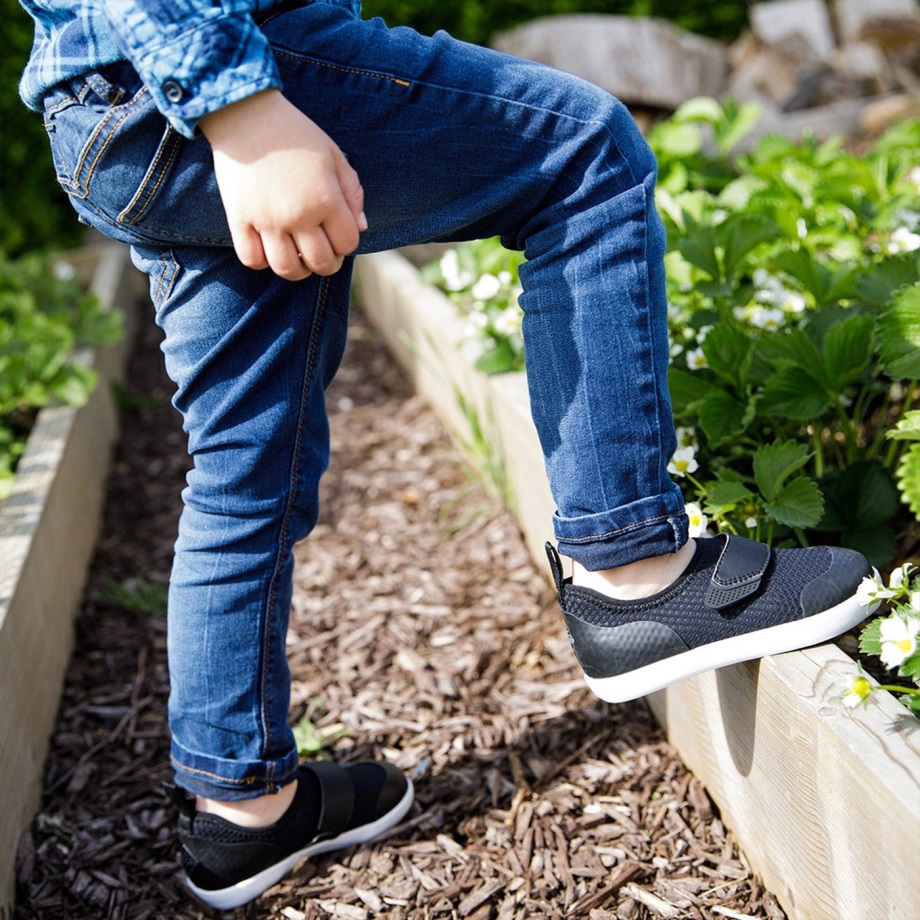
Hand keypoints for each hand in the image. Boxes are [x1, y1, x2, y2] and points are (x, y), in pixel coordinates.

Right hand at [200, 89, 365, 280]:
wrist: (246, 114)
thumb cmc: (295, 134)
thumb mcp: (334, 156)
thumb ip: (352, 193)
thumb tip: (361, 228)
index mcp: (326, 199)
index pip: (347, 244)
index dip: (347, 244)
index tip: (338, 234)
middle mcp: (298, 215)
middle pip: (321, 264)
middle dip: (328, 263)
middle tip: (321, 250)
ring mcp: (267, 220)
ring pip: (287, 270)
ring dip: (298, 269)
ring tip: (297, 254)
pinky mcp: (239, 219)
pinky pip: (252, 260)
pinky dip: (263, 261)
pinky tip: (268, 248)